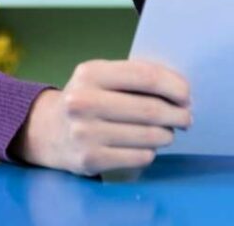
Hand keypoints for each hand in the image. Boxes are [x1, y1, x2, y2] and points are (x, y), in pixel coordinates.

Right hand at [9, 59, 190, 175]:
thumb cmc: (85, 98)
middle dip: (176, 113)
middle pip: (149, 109)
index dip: (172, 85)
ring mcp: (85, 133)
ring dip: (166, 134)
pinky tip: (149, 146)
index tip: (187, 93)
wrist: (46, 130)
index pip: (144, 76)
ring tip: (169, 131)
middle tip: (186, 116)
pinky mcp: (89, 160)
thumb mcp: (100, 77)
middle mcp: (84, 102)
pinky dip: (150, 152)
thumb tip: (178, 89)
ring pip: (147, 136)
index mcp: (91, 73)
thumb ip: (132, 77)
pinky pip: (137, 157)